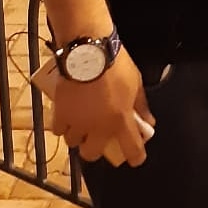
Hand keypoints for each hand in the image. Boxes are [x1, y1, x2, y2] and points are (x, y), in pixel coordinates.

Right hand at [51, 47, 154, 166]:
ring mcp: (77, 122)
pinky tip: (67, 115)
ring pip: (73, 142)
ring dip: (78, 134)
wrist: (89, 50)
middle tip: (96, 136)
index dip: (135, 156)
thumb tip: (148, 121)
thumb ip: (141, 105)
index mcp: (120, 121)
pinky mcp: (60, 113)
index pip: (132, 150)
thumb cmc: (116, 64)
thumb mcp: (136, 82)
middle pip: (92, 154)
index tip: (135, 158)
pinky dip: (62, 125)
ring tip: (80, 121)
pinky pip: (58, 129)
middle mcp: (98, 128)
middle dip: (94, 148)